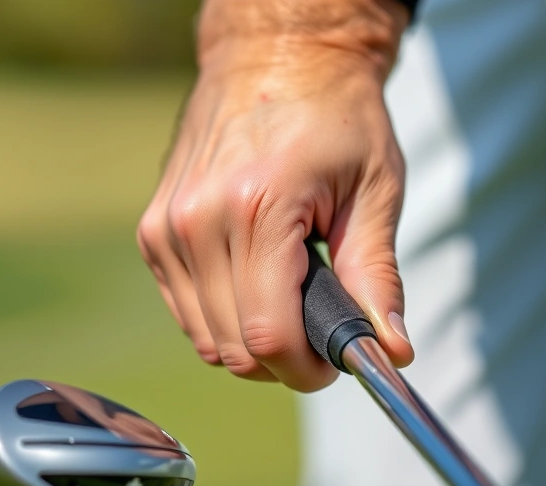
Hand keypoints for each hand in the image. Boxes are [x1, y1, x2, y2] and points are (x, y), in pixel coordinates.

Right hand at [137, 0, 413, 391]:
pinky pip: (186, 310)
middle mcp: (198, 220)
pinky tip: (256, 282)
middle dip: (284, 361)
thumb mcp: (375, 190)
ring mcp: (166, 227)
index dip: (306, 370)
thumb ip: (378, 277)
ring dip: (252, 342)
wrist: (275, 55)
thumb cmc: (335, 117)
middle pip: (232, 348)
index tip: (334, 364)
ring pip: (205, 339)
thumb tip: (391, 351)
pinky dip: (223, 318)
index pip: (267, 336)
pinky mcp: (153, 231)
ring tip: (292, 299)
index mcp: (257, 207)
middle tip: (322, 334)